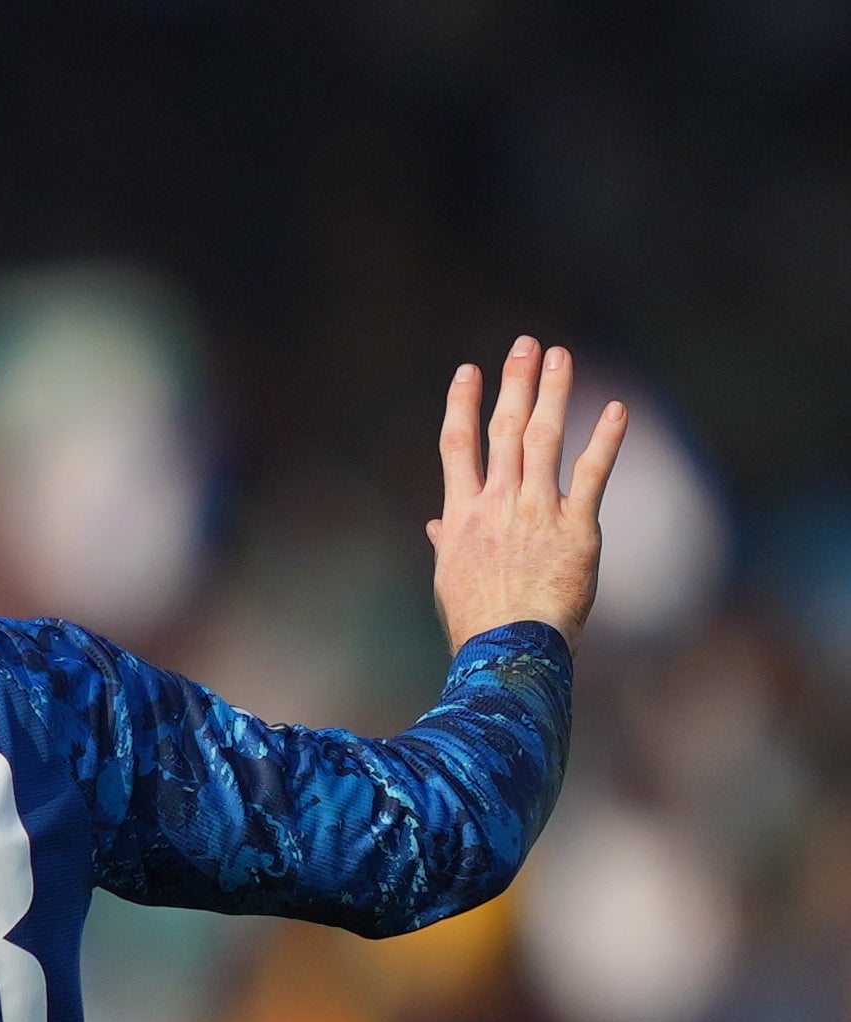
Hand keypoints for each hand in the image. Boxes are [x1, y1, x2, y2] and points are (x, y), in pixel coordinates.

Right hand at [427, 336, 626, 651]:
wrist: (508, 648)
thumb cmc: (476, 619)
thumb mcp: (450, 577)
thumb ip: (447, 540)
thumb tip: (435, 523)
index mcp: (463, 514)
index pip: (458, 445)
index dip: (462, 404)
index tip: (468, 372)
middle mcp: (498, 503)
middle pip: (504, 429)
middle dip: (514, 383)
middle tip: (525, 345)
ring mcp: (537, 512)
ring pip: (545, 439)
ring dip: (554, 394)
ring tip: (561, 357)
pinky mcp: (576, 528)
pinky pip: (593, 475)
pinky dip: (605, 441)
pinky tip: (616, 410)